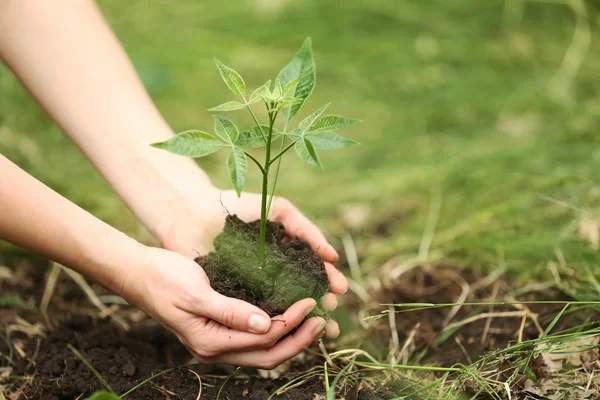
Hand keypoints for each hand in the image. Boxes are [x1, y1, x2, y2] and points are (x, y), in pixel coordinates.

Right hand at [122, 246, 327, 368]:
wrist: (139, 273)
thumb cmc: (164, 279)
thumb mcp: (197, 294)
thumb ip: (231, 312)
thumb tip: (266, 325)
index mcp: (210, 343)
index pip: (263, 340)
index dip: (290, 323)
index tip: (309, 302)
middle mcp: (216, 349)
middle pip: (268, 355)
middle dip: (298, 339)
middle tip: (322, 320)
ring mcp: (217, 342)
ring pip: (263, 351)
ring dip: (290, 338)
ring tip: (313, 320)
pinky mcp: (219, 330)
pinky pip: (253, 339)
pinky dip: (275, 330)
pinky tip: (288, 317)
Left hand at [158, 186, 347, 337]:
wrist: (192, 211)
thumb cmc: (236, 206)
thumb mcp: (278, 211)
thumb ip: (306, 230)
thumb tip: (333, 257)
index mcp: (285, 253)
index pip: (312, 271)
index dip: (328, 281)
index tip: (340, 290)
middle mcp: (272, 273)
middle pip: (301, 294)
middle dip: (319, 306)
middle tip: (331, 315)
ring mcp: (253, 286)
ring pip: (281, 308)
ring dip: (300, 321)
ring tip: (316, 331)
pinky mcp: (232, 297)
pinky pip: (254, 313)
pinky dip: (269, 323)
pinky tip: (282, 331)